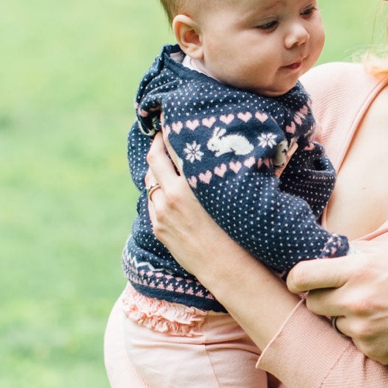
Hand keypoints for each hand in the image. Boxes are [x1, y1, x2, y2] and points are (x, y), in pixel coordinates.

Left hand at [145, 133, 228, 270]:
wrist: (226, 267)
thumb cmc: (238, 230)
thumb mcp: (229, 194)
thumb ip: (216, 173)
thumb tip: (217, 156)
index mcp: (192, 183)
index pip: (173, 147)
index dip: (169, 131)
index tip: (170, 121)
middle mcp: (173, 194)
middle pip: (154, 159)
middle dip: (156, 144)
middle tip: (161, 134)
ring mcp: (162, 212)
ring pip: (149, 180)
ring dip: (155, 169)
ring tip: (163, 161)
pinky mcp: (158, 227)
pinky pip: (151, 201)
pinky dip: (156, 191)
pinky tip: (166, 189)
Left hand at [286, 242, 387, 364]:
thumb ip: (359, 251)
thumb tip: (333, 250)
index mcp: (358, 271)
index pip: (302, 276)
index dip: (296, 278)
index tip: (300, 280)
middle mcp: (355, 302)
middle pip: (313, 304)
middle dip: (323, 298)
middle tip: (344, 293)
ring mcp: (363, 330)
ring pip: (335, 324)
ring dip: (346, 317)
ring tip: (376, 309)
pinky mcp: (373, 351)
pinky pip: (355, 342)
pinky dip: (366, 335)